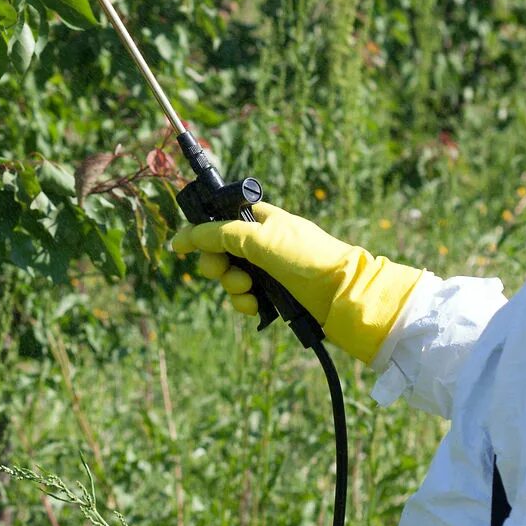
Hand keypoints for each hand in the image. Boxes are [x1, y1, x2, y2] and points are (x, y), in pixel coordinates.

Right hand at [170, 202, 422, 362]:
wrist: (344, 295)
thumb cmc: (307, 260)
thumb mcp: (260, 240)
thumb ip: (219, 235)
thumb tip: (183, 236)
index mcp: (261, 219)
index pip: (220, 218)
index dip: (202, 232)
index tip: (181, 246)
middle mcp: (264, 241)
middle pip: (220, 251)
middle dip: (217, 265)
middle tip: (224, 272)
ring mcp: (269, 268)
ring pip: (231, 277)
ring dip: (232, 287)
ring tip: (248, 293)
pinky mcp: (275, 293)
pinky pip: (246, 297)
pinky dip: (246, 303)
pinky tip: (256, 307)